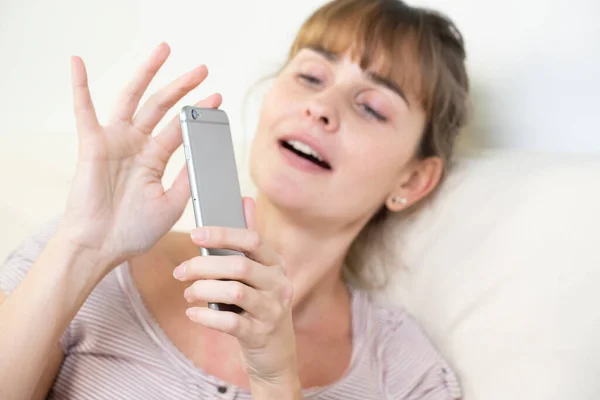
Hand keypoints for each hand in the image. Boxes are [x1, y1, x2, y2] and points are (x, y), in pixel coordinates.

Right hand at [59, 43, 221, 268]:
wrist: (102, 246)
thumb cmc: (133, 231)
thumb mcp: (172, 204)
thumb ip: (187, 179)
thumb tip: (207, 158)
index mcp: (154, 159)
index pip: (181, 129)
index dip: (199, 113)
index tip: (218, 98)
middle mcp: (136, 146)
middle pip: (162, 107)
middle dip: (183, 87)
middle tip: (203, 69)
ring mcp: (115, 142)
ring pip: (133, 99)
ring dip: (148, 73)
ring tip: (164, 50)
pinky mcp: (93, 145)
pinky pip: (84, 111)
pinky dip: (80, 87)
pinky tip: (78, 63)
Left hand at [172, 198, 298, 387]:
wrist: (276, 353)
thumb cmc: (260, 306)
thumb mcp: (260, 274)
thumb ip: (250, 241)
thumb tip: (244, 200)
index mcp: (276, 264)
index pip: (252, 240)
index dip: (223, 234)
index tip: (195, 234)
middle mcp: (279, 285)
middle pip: (239, 266)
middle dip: (203, 266)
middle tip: (180, 272)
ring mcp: (273, 311)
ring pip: (235, 293)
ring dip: (203, 290)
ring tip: (187, 293)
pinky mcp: (261, 335)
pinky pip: (230, 323)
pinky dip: (206, 317)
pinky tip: (192, 313)